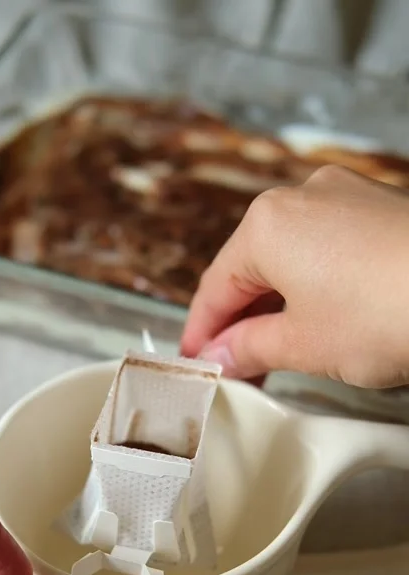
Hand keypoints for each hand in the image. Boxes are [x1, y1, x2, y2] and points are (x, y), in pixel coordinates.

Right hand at [182, 166, 408, 387]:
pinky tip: (317, 322)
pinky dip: (313, 288)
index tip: (196, 363)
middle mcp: (302, 198)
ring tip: (274, 354)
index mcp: (267, 224)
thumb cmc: (386, 311)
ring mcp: (345, 198)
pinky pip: (327, 251)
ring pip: (290, 259)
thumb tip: (222, 356)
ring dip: (276, 307)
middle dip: (240, 322)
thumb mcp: (303, 344)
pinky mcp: (379, 211)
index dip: (201, 333)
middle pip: (251, 270)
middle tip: (234, 368)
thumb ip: (250, 348)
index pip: (216, 287)